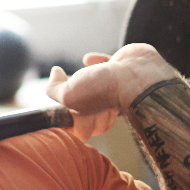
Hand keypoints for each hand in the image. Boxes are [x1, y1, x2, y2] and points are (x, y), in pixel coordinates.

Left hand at [44, 44, 176, 141]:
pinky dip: (97, 61)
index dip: (71, 123)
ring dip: (89, 80)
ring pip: (98, 87)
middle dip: (83, 97)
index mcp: (93, 119)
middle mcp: (105, 105)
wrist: (136, 76)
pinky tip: (88, 59)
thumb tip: (55, 72)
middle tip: (81, 92)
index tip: (65, 113)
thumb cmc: (103, 90)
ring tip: (88, 77)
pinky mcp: (122, 68)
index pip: (80, 131)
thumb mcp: (68, 96)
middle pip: (90, 109)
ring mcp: (115, 87)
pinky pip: (107, 65)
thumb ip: (54, 89)